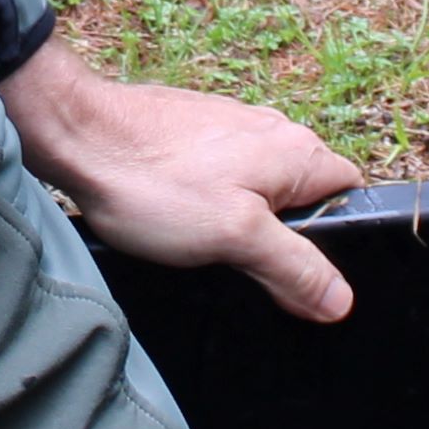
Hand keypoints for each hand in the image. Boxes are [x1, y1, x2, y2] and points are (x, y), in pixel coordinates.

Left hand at [0, 40, 365, 322]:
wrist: (78, 135)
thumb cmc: (154, 182)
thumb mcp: (235, 236)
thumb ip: (294, 267)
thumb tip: (341, 300)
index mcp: (298, 151)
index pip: (350, 196)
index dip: (335, 241)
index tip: (304, 275)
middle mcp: (273, 131)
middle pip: (305, 196)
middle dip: (284, 236)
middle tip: (246, 266)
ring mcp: (231, 128)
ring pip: (261, 188)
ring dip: (244, 220)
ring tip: (206, 244)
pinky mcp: (195, 133)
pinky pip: (224, 176)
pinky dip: (211, 202)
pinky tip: (179, 219)